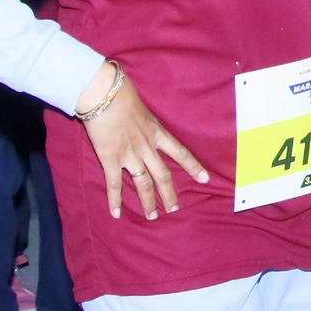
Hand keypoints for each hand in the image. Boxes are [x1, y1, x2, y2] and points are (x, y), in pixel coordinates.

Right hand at [79, 67, 208, 218]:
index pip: (181, 153)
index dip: (193, 167)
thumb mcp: (142, 106)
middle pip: (163, 175)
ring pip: (143, 184)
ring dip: (148, 202)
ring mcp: (130, 154)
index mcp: (157, 132)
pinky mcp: (111, 159)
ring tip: (152, 217)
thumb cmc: (121, 93)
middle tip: (174, 208)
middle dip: (169, 194)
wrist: (105, 94)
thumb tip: (142, 120)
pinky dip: (115, 200)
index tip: (205, 179)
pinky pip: (114, 184)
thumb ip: (145, 120)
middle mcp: (147, 147)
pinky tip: (116, 214)